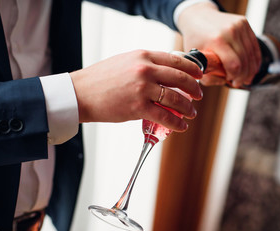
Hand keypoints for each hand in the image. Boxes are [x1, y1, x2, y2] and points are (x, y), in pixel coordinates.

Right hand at [70, 50, 202, 131]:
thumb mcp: (125, 61)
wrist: (80, 93)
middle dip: (194, 89)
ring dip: (188, 108)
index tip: (198, 76)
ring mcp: (143, 88)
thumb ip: (145, 64)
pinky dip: (176, 123)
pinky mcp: (138, 107)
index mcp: (143, 56)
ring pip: (175, 98)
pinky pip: (165, 116)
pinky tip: (181, 126)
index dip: (192, 69)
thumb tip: (164, 72)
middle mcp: (145, 69)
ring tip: (191, 113)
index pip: (176, 60)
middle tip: (199, 95)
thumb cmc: (100, 78)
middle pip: (180, 78)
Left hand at [177, 2, 260, 86]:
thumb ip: (206, 76)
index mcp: (216, 40)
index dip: (235, 77)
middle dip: (243, 76)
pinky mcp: (244, 22)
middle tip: (239, 83)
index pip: (234, 64)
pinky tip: (252, 68)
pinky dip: (255, 59)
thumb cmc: (195, 40)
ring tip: (246, 79)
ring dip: (251, 70)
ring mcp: (239, 25)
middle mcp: (230, 31)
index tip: (231, 82)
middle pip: (244, 61)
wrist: (197, 16)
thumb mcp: (195, 59)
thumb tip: (224, 82)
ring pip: (252, 54)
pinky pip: (254, 45)